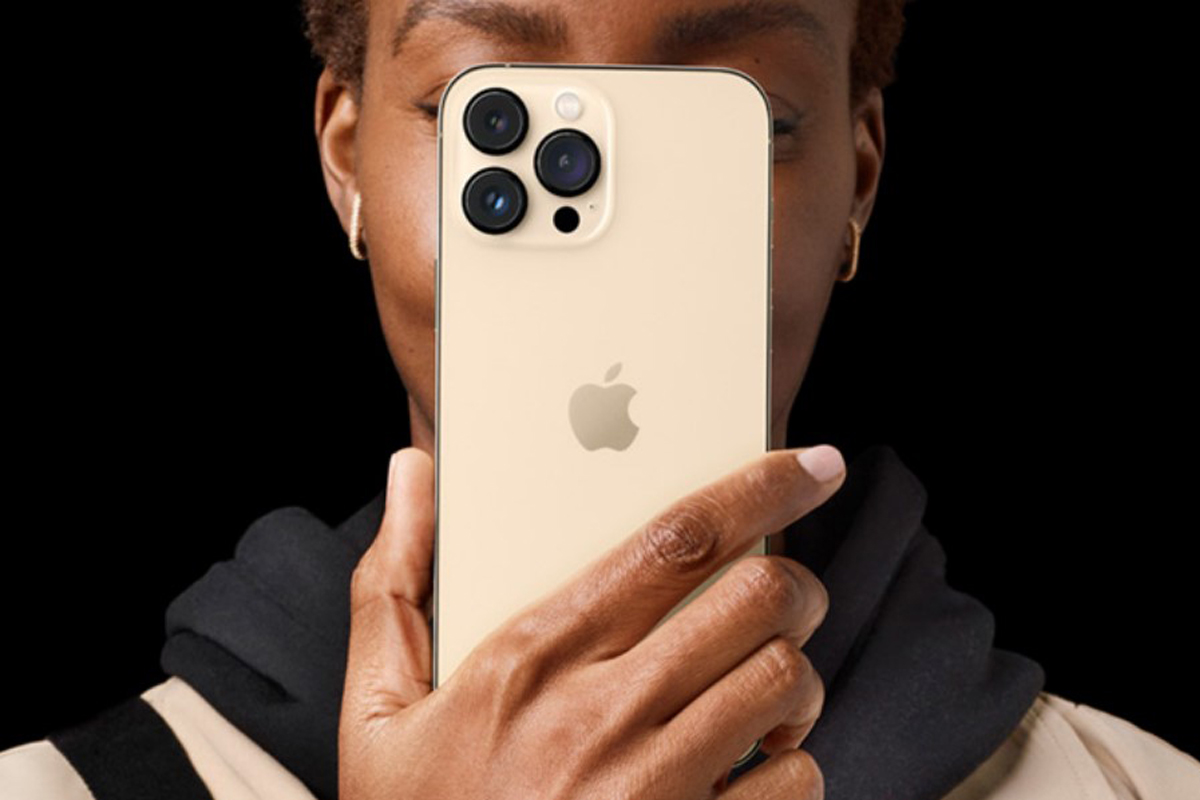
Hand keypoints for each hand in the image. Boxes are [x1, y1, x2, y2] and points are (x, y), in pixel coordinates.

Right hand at [340, 443, 844, 798]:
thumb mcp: (376, 711)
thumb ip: (394, 582)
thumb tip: (412, 469)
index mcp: (532, 659)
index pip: (675, 540)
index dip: (760, 486)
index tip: (812, 465)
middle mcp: (602, 716)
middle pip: (756, 598)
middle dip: (794, 580)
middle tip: (784, 589)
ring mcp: (654, 792)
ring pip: (786, 682)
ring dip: (795, 674)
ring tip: (764, 683)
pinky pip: (795, 786)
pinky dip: (794, 767)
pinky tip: (753, 770)